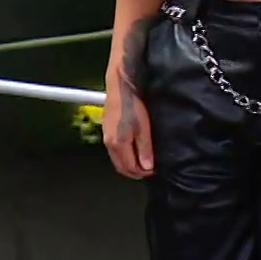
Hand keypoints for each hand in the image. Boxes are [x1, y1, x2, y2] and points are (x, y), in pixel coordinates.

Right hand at [103, 59, 154, 178]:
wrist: (120, 86)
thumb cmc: (133, 105)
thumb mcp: (144, 128)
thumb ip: (145, 149)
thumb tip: (147, 167)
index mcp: (118, 144)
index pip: (130, 168)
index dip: (143, 173)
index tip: (154, 170)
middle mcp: (109, 143)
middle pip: (121, 167)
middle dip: (135, 172)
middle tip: (149, 170)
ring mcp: (106, 137)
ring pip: (117, 160)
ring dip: (129, 164)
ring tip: (143, 161)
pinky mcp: (106, 130)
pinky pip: (114, 151)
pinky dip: (124, 156)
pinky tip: (133, 150)